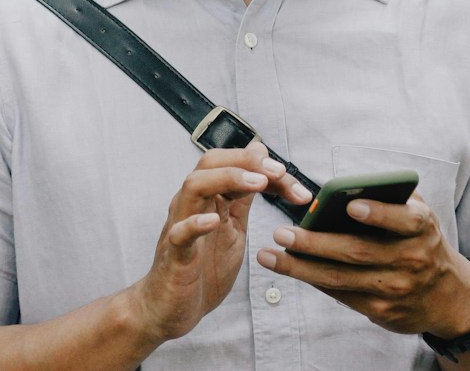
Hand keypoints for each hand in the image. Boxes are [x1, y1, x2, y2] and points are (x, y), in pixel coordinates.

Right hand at [129, 141, 312, 343]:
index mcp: (209, 197)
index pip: (235, 164)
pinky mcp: (174, 254)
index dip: (268, 169)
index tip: (298, 188)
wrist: (171, 308)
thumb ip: (243, 198)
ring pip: (194, 185)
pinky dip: (196, 223)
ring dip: (228, 178)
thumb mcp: (233, 228)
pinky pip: (180, 232)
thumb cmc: (202, 267)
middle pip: (212, 161)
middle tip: (278, 172)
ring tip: (258, 184)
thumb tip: (263, 167)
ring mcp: (181, 226)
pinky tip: (214, 221)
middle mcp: (193, 204)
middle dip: (248, 161)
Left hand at [256, 193, 469, 337]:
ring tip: (270, 255)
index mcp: (421, 229)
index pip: (403, 219)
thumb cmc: (422, 242)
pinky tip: (292, 269)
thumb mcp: (420, 216)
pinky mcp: (381, 310)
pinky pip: (341, 294)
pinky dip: (314, 281)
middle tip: (283, 232)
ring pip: (341, 277)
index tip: (351, 205)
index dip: (378, 213)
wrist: (447, 296)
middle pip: (357, 251)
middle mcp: (410, 259)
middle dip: (316, 243)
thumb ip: (393, 199)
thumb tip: (349, 184)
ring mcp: (394, 288)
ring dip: (301, 267)